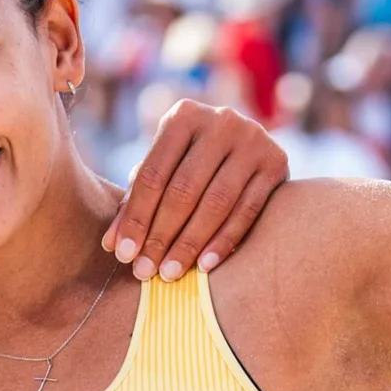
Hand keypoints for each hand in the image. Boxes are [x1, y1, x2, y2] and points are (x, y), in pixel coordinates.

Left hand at [101, 99, 288, 280]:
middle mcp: (221, 121)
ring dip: (189, 244)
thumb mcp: (165, 168)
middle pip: (183, 190)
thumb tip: (113, 245)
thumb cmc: (191, 162)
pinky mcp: (277, 163)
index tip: (123, 255)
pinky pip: (247, 211)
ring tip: (170, 274)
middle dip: (160, 235)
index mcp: (184, 116)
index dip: (136, 217)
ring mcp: (253, 140)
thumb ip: (139, 199)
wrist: (249, 145)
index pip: (152, 174)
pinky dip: (224, 241)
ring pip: (216, 203)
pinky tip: (205, 266)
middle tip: (144, 271)